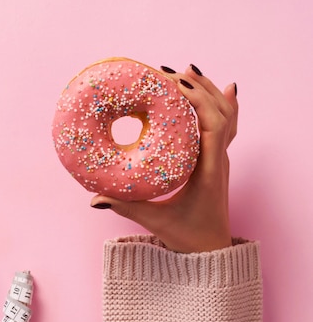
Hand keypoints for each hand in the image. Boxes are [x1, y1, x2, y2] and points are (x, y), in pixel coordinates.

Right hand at [91, 64, 237, 252]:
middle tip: (173, 71)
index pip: (212, 126)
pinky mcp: (218, 161)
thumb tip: (93, 200)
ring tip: (188, 72)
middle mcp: (220, 160)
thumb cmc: (187, 236)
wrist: (211, 250)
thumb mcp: (154, 221)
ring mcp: (222, 159)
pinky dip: (221, 104)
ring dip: (210, 91)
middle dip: (199, 88)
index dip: (197, 100)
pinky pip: (226, 125)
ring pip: (227, 116)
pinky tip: (220, 89)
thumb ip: (124, 207)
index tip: (177, 83)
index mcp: (209, 171)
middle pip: (222, 112)